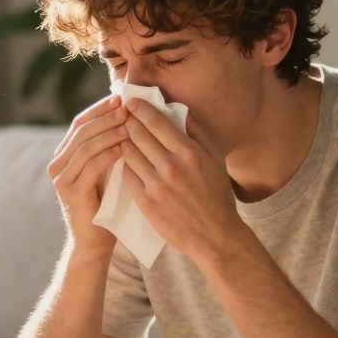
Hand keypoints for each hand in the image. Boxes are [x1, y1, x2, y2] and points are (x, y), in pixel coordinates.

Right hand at [47, 93, 130, 255]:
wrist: (94, 242)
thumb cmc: (106, 206)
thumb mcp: (107, 171)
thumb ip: (110, 147)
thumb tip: (129, 117)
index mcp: (65, 155)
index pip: (80, 122)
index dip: (100, 108)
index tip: (121, 97)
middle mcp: (58, 164)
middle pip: (81, 130)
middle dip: (105, 116)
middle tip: (126, 107)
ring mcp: (61, 178)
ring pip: (85, 145)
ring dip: (108, 132)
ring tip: (129, 125)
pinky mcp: (70, 192)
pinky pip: (90, 166)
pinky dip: (108, 154)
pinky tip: (124, 148)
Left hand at [119, 98, 244, 260]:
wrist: (215, 236)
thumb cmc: (217, 195)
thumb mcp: (215, 159)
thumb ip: (198, 132)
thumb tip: (178, 108)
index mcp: (189, 153)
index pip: (156, 122)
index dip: (140, 108)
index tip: (130, 101)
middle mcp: (171, 167)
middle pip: (137, 134)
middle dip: (126, 121)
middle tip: (120, 114)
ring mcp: (156, 185)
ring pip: (128, 153)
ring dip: (123, 141)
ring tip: (121, 136)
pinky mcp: (145, 202)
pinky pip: (126, 175)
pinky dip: (125, 164)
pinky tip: (127, 160)